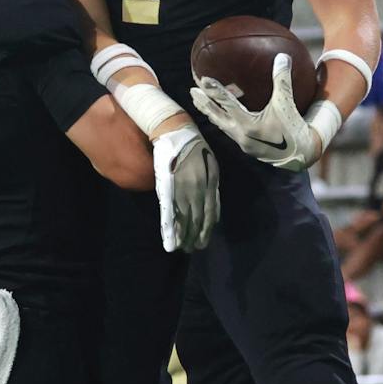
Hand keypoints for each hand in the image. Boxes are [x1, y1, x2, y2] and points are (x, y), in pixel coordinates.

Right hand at [151, 120, 218, 252]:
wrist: (177, 133)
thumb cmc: (195, 148)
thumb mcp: (212, 167)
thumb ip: (213, 189)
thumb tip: (214, 211)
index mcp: (210, 185)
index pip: (210, 214)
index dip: (206, 230)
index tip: (202, 243)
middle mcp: (198, 190)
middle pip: (197, 220)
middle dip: (194, 237)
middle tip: (191, 250)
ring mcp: (182, 190)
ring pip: (184, 219)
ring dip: (183, 236)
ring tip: (181, 248)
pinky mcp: (168, 188)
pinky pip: (170, 213)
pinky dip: (170, 229)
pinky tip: (169, 241)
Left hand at [190, 55, 328, 170]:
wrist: (303, 155)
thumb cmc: (295, 128)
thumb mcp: (287, 103)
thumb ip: (282, 80)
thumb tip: (282, 57)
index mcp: (248, 125)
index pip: (226, 104)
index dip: (214, 90)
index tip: (201, 79)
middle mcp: (241, 135)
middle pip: (216, 117)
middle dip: (204, 104)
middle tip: (192, 91)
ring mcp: (243, 143)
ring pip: (222, 126)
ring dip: (212, 113)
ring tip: (203, 103)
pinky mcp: (248, 148)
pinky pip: (231, 131)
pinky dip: (224, 121)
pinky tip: (225, 115)